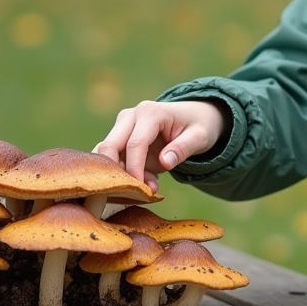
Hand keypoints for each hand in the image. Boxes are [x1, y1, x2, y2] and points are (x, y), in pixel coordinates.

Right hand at [92, 100, 226, 192]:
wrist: (193, 117)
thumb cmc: (197, 126)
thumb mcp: (199, 137)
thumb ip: (183, 148)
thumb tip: (166, 162)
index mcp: (150, 112)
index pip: (135, 144)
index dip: (135, 169)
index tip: (142, 190)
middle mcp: (130, 116)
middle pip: (110, 146)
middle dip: (118, 173)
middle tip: (138, 193)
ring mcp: (122, 126)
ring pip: (107, 155)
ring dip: (121, 175)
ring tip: (150, 185)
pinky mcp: (119, 138)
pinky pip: (113, 159)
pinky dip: (122, 174)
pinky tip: (145, 181)